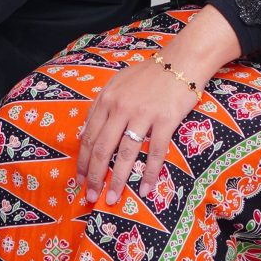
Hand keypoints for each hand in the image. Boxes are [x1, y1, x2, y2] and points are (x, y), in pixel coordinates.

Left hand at [75, 9, 241, 205]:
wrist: (180, 61)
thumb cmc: (149, 74)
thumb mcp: (118, 84)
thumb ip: (103, 106)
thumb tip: (87, 132)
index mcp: (107, 99)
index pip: (88, 136)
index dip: (83, 161)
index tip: (79, 180)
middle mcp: (121, 108)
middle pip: (102, 149)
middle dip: (94, 177)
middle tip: (90, 197)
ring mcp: (143, 114)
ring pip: (125, 154)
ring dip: (117, 180)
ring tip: (111, 199)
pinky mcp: (165, 120)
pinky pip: (155, 152)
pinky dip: (150, 173)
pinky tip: (146, 189)